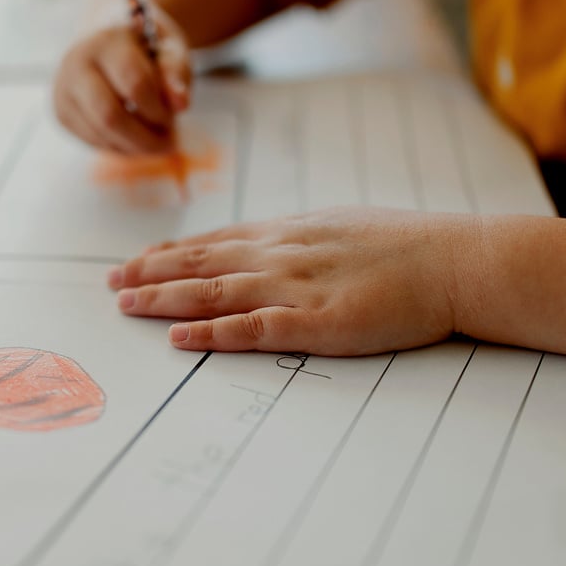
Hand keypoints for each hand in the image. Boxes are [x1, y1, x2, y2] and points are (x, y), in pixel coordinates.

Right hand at [53, 4, 191, 153]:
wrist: (108, 40)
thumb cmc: (146, 46)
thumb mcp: (170, 48)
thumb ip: (177, 72)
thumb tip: (180, 104)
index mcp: (107, 40)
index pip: (135, 84)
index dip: (159, 109)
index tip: (175, 114)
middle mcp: (76, 63)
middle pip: (110, 116)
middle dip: (146, 138)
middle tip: (170, 141)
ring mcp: (64, 90)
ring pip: (102, 134)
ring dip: (136, 146)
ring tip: (156, 138)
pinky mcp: (61, 113)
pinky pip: (94, 142)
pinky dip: (121, 147)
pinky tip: (135, 137)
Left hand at [107, 207, 475, 354]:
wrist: (454, 260)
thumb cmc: (406, 245)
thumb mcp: (343, 226)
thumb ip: (302, 238)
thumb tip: (272, 242)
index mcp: (289, 232)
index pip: (214, 241)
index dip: (169, 252)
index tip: (136, 259)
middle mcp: (281, 254)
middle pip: (200, 263)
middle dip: (150, 273)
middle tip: (111, 283)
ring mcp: (296, 288)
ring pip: (213, 293)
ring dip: (164, 300)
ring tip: (126, 305)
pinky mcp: (316, 324)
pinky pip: (252, 330)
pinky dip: (211, 335)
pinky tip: (179, 339)